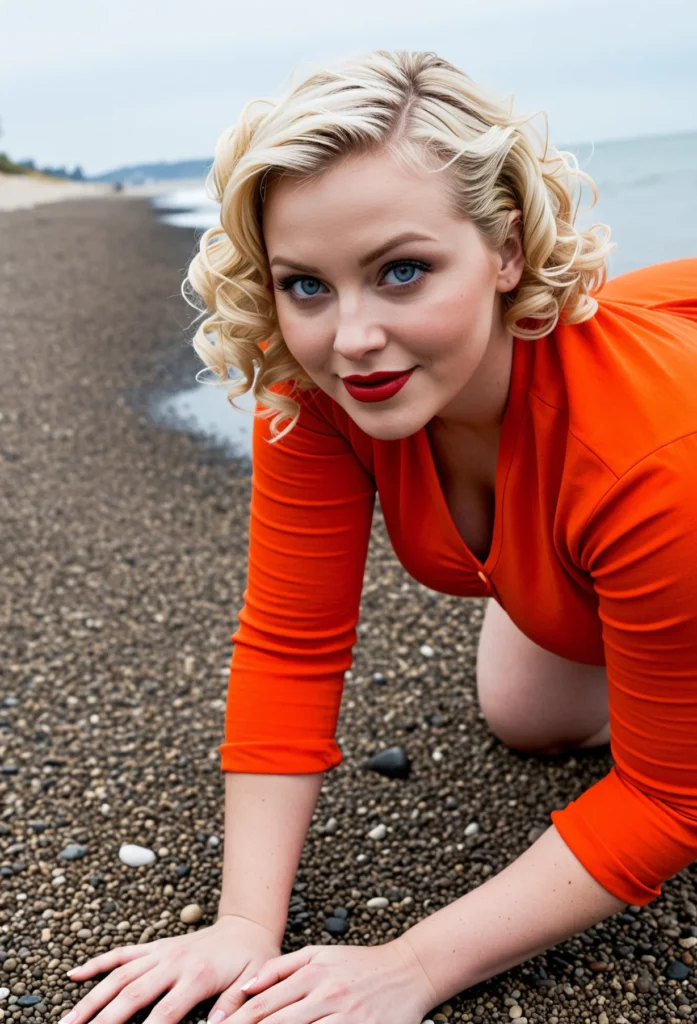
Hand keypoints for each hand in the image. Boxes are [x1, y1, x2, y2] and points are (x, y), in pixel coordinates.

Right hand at [58, 913, 281, 1023]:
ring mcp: (160, 952)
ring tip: (67, 1021)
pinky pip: (122, 953)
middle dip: (104, 1020)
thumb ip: (232, 1006)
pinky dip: (97, 964)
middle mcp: (172, 962)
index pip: (164, 1013)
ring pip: (118, 976)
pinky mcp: (154, 946)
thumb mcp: (252, 983)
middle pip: (131, 995)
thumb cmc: (252, 960)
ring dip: (91, 999)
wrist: (247, 927)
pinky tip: (73, 975)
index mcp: (197, 976)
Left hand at [222, 934, 437, 1023]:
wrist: (407, 971)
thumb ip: (281, 967)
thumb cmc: (358, 964)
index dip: (236, 1021)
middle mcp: (324, 993)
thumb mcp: (319, 954)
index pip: (264, 1003)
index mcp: (311, 972)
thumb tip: (245, 986)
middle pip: (275, 1023)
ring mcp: (343, 1015)